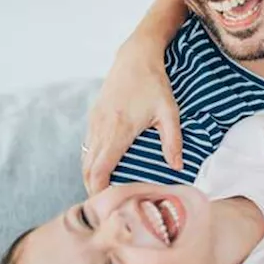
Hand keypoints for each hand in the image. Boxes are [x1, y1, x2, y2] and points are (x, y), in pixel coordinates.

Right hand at [82, 43, 181, 194]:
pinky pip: (87, 145)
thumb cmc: (154, 84)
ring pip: (85, 157)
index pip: (100, 167)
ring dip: (90, 175)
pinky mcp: (94, 116)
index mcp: (119, 129)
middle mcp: (102, 127)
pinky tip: (101, 169)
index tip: (105, 204)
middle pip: (88, 167)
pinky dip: (90, 161)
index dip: (98, 189)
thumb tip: (177, 168)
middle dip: (93, 188)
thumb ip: (173, 141)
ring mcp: (95, 121)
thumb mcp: (169, 112)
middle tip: (104, 207)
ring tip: (102, 193)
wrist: (135, 56)